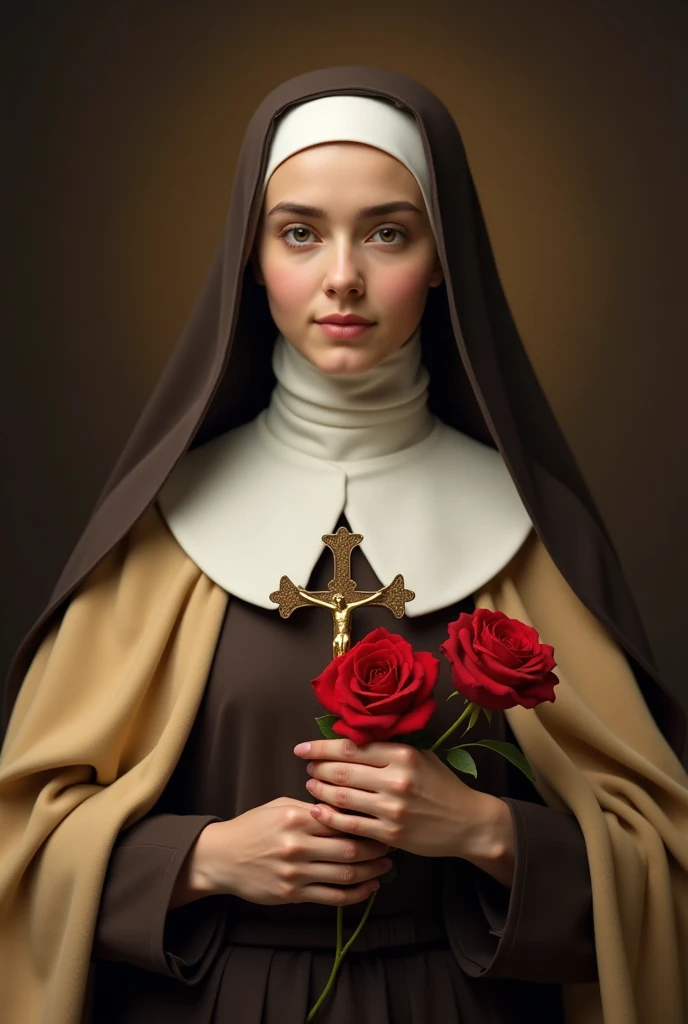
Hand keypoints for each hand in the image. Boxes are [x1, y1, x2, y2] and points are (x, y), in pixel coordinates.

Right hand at [173, 797, 391, 908]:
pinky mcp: (292, 895)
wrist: (222, 857)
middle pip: (349, 850)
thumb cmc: (253, 826)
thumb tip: (343, 807)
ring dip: (371, 872)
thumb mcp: (279, 806)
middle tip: (389, 845)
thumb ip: (310, 807)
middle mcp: (297, 846)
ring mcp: (295, 873)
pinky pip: (332, 897)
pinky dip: (355, 895)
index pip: (340, 820)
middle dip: (375, 849)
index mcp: (296, 818)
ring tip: (385, 866)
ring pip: (344, 875)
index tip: (380, 821)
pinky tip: (369, 888)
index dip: (364, 822)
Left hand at [294, 739, 514, 883]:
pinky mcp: (390, 833)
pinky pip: (351, 824)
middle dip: (317, 767)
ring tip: (310, 784)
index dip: (321, 746)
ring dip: (320, 790)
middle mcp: (396, 779)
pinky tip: (319, 810)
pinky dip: (330, 817)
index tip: (303, 747)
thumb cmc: (442, 785)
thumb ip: (388, 748)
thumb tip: (349, 739)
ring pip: (343, 796)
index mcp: (402, 754)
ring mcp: (392, 808)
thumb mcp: (421, 756)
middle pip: (342, 770)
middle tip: (307, 766)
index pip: (351, 746)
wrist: (468, 822)